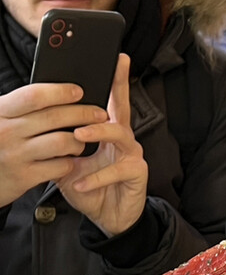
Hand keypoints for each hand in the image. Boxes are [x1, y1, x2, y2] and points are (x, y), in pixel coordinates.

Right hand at [0, 83, 106, 206]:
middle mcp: (7, 131)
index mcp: (1, 111)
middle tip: (99, 115)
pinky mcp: (26, 177)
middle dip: (83, 114)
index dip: (59, 92)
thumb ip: (22, 109)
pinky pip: (60, 166)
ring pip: (61, 142)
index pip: (34, 96)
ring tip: (82, 141)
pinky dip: (70, 162)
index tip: (78, 91)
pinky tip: (70, 160)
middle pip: (54, 118)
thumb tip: (60, 95)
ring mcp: (17, 155)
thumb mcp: (1, 120)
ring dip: (79, 141)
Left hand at [55, 54, 148, 236]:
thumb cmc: (91, 189)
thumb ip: (60, 146)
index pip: (108, 101)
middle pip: (122, 107)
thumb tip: (39, 127)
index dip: (113, 79)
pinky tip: (80, 183)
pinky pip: (116, 170)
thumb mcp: (69, 165)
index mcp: (107, 132)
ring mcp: (132, 154)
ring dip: (97, 132)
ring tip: (78, 136)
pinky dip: (96, 177)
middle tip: (117, 64)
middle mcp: (123, 138)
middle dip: (120, 84)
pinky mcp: (138, 172)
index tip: (114, 57)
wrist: (108, 218)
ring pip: (119, 134)